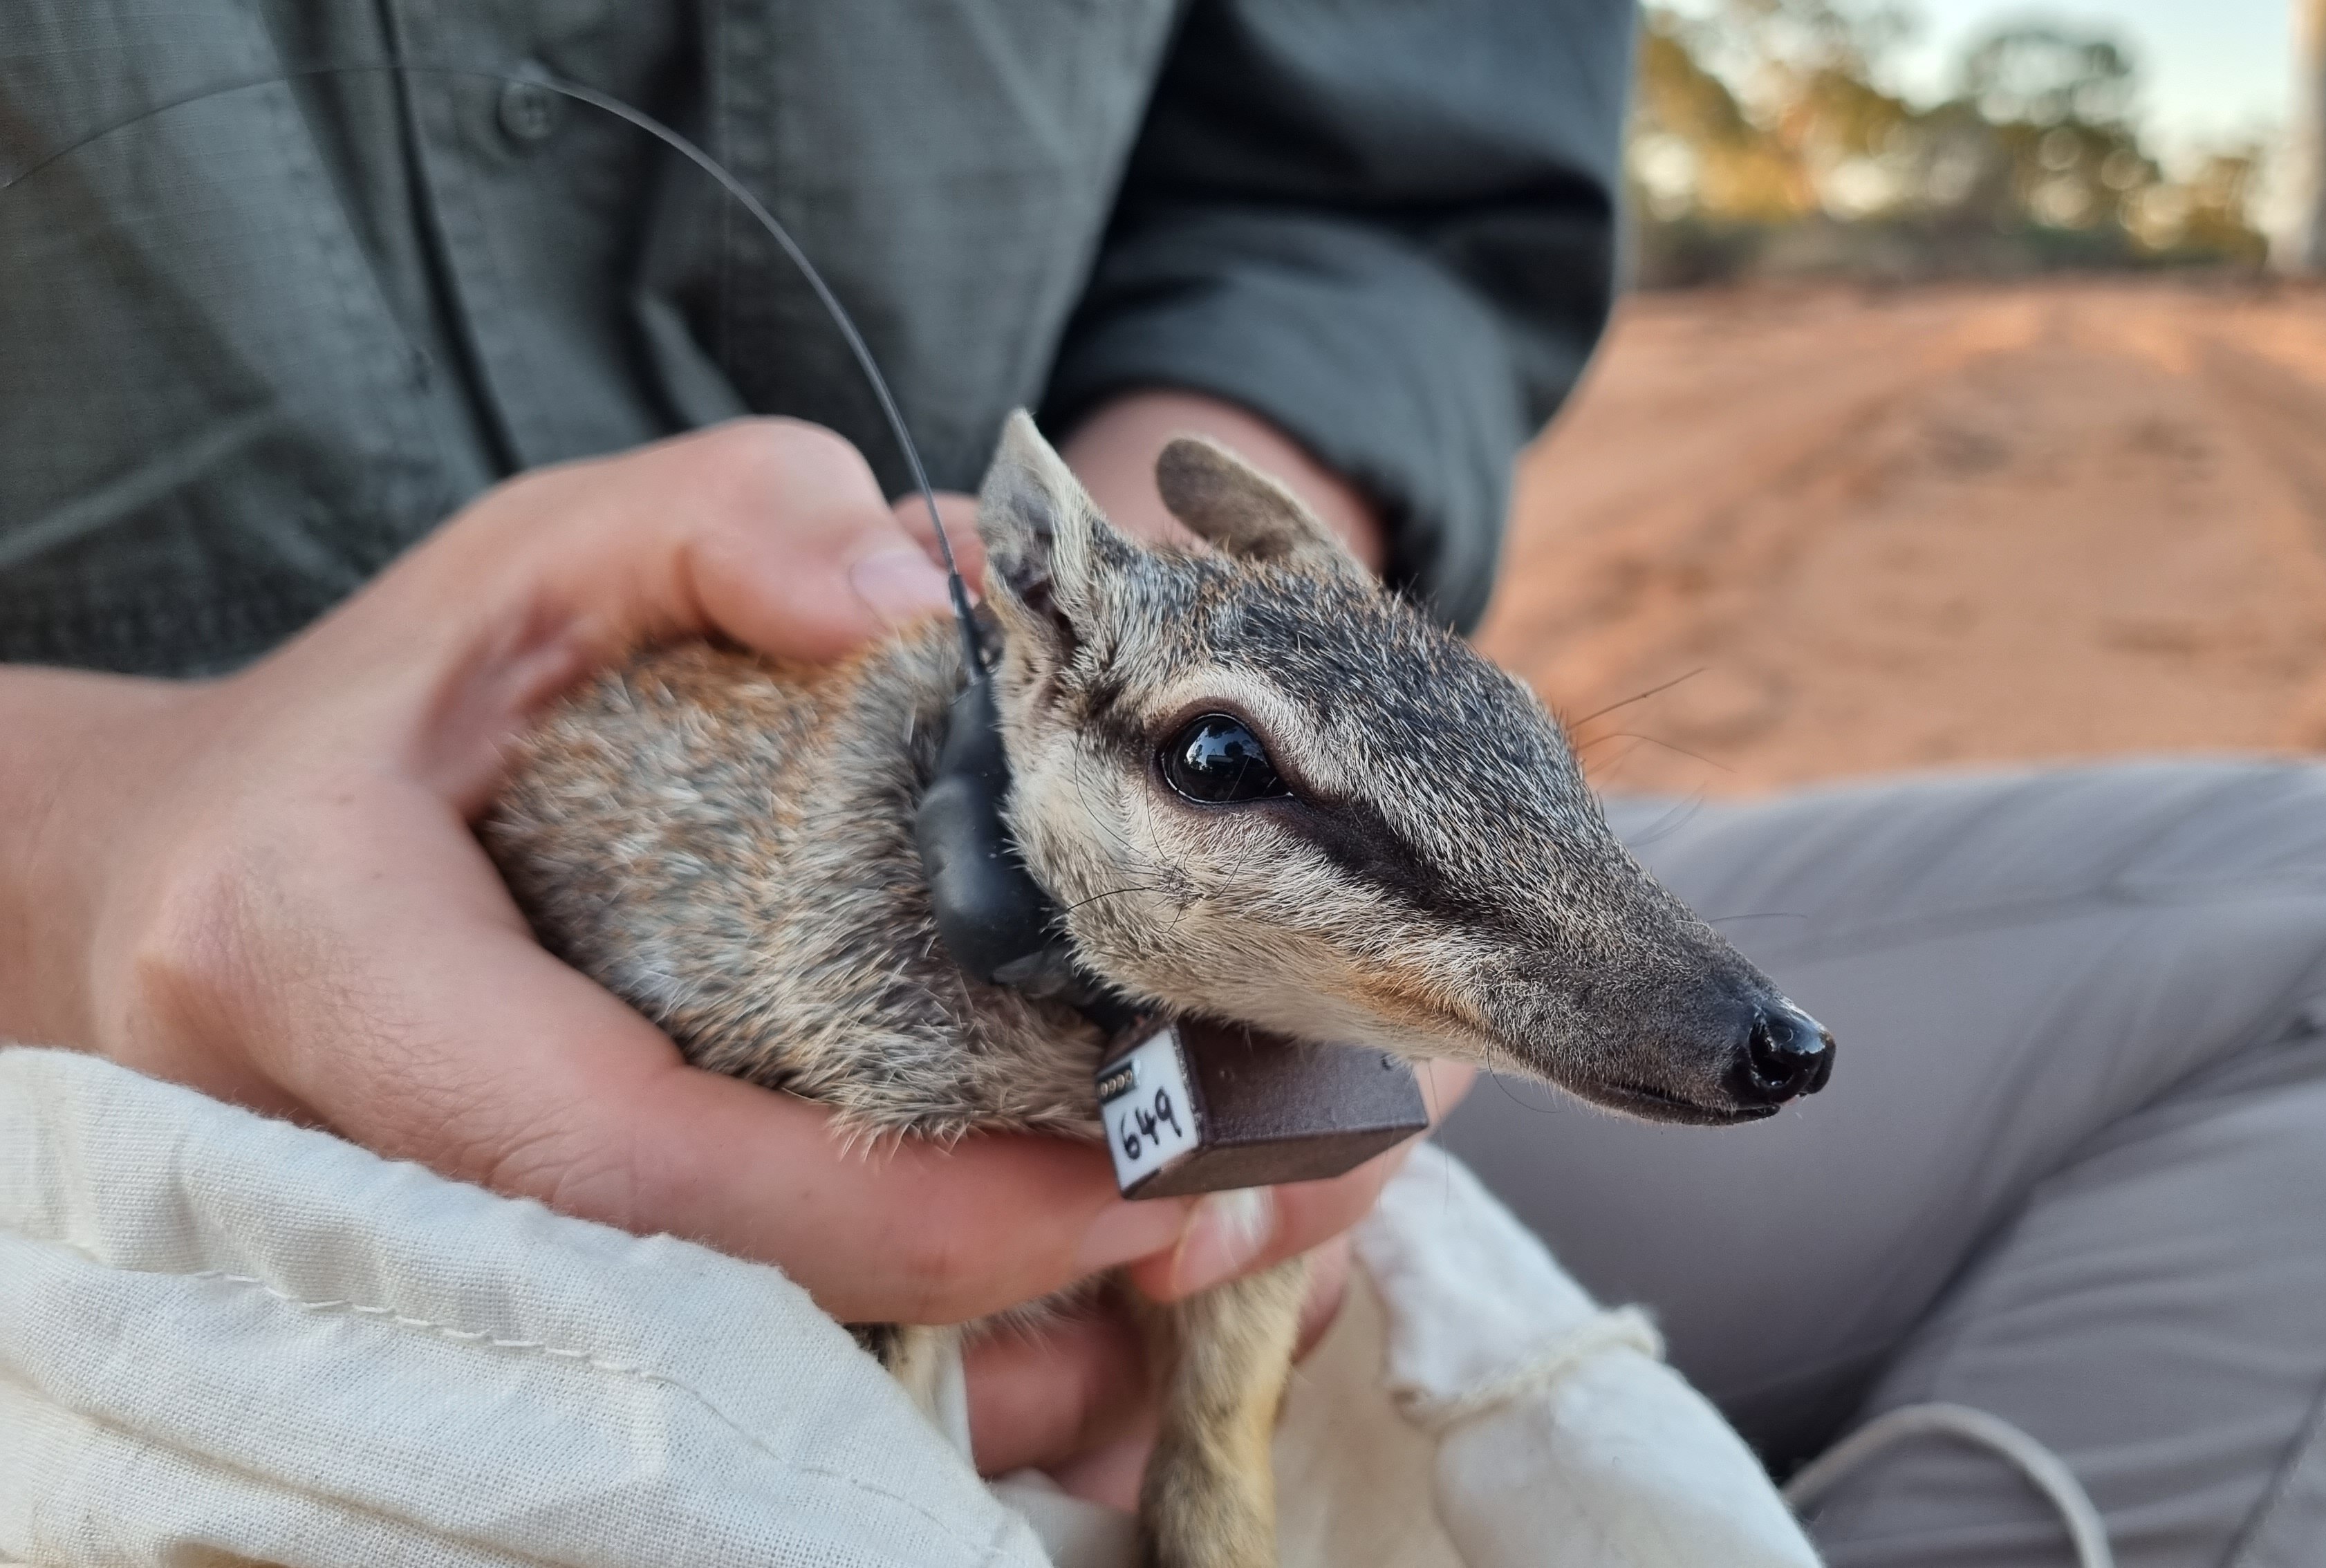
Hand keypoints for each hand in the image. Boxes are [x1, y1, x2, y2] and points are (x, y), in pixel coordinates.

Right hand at [0, 418, 1447, 1462]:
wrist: (207, 885)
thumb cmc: (380, 718)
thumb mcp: (531, 557)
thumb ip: (722, 521)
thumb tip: (932, 585)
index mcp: (339, 974)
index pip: (641, 1160)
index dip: (896, 1208)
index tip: (1126, 1177)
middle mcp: (381, 1172)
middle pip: (738, 1305)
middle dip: (1015, 1285)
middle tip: (1249, 1207)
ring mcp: (470, 1267)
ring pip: (776, 1381)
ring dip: (1021, 1339)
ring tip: (1236, 1236)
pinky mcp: (562, 1299)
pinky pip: (781, 1364)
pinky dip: (957, 1331)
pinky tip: (1111, 1261)